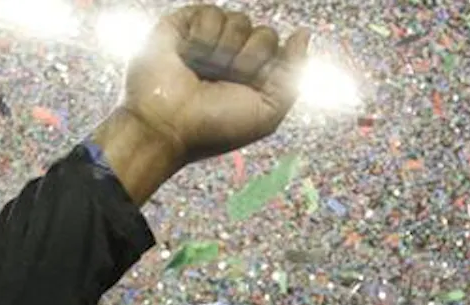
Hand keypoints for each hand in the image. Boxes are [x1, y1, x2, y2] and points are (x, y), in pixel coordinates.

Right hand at [121, 5, 309, 165]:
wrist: (166, 126)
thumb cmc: (213, 127)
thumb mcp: (267, 113)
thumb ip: (293, 74)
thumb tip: (303, 33)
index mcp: (250, 77)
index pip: (277, 51)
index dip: (268, 65)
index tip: (249, 86)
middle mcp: (230, 57)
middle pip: (264, 34)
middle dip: (250, 58)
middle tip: (226, 79)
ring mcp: (207, 41)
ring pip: (239, 20)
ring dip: (225, 49)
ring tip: (203, 70)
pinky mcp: (182, 28)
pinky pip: (210, 12)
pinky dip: (204, 35)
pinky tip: (189, 55)